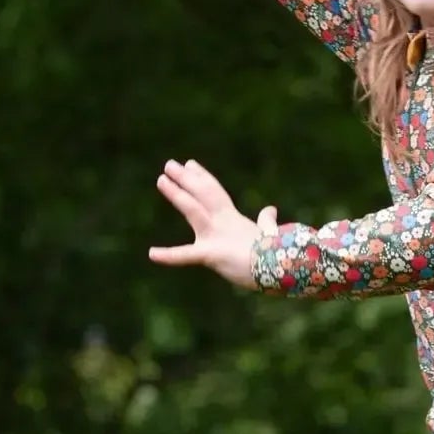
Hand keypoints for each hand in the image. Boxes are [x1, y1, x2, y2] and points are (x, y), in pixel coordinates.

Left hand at [149, 158, 277, 288]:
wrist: (282, 270)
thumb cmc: (278, 256)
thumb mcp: (270, 235)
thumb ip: (267, 222)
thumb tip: (271, 210)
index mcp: (234, 220)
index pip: (216, 193)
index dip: (202, 177)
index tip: (190, 163)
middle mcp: (224, 223)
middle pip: (203, 194)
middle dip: (186, 179)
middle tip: (169, 164)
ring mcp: (217, 236)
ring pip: (193, 210)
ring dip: (177, 194)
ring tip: (161, 179)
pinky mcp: (213, 254)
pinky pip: (187, 256)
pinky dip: (169, 256)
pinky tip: (151, 254)